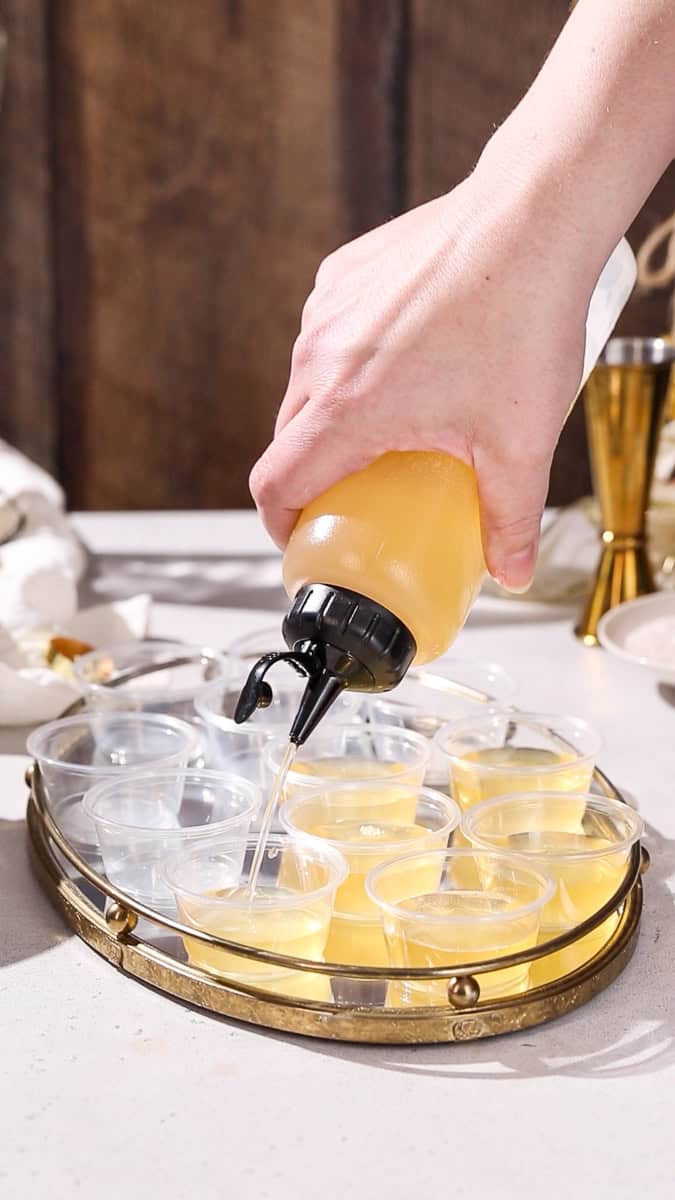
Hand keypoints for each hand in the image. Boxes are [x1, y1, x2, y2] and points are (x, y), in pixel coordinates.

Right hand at [250, 165, 595, 590]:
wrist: (533, 214)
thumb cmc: (523, 315)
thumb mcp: (520, 440)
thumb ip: (511, 517)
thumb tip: (512, 570)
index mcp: (348, 406)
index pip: (274, 484)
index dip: (279, 524)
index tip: (303, 537)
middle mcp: (321, 356)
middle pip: (289, 440)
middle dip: (316, 477)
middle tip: (362, 497)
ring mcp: (327, 310)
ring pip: (308, 387)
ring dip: (335, 418)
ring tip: (393, 428)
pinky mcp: (342, 275)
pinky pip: (329, 338)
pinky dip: (352, 365)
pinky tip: (406, 365)